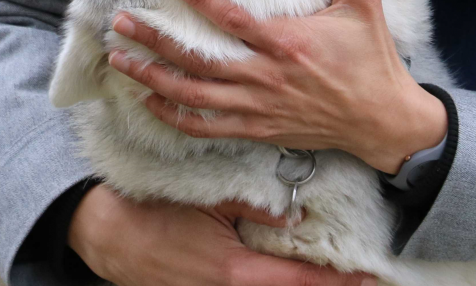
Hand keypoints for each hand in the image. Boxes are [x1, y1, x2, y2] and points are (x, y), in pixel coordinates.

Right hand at [67, 184, 376, 285]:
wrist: (106, 234)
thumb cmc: (154, 212)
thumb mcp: (209, 198)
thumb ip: (254, 206)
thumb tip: (295, 211)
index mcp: (234, 272)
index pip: (298, 281)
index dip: (337, 282)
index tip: (369, 277)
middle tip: (360, 277)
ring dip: (298, 284)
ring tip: (332, 276)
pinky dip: (272, 284)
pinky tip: (287, 273)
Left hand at [107, 0, 446, 172]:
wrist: (383, 120)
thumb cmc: (372, 58)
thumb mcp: (363, 3)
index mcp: (287, 43)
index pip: (230, 19)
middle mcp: (266, 78)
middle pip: (197, 61)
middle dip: (155, 41)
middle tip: (120, 23)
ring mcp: (258, 108)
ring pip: (193, 96)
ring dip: (152, 77)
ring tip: (120, 59)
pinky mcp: (258, 129)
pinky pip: (206, 127)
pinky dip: (174, 116)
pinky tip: (150, 101)